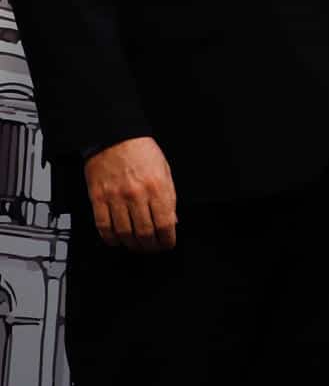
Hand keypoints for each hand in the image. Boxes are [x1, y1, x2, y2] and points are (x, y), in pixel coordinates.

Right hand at [84, 137, 176, 251]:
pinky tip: (116, 240)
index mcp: (158, 187)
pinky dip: (110, 238)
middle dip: (151, 246)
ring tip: (137, 246)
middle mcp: (137, 195)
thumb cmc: (141, 151)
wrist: (114, 136)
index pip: (165, 224)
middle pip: (145, 233)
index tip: (167, 244)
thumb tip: (172, 220)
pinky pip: (103, 226)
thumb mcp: (165, 171)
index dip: (167, 240)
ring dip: (132, 245)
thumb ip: (169, 197)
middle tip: (152, 248)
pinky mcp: (98, 198)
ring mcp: (116, 198)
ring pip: (124, 233)